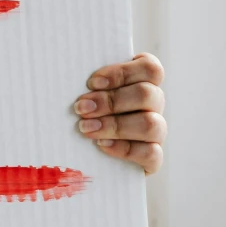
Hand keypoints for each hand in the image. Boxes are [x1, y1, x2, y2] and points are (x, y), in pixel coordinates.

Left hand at [74, 54, 164, 173]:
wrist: (85, 155)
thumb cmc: (84, 112)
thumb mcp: (86, 92)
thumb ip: (89, 83)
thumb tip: (68, 72)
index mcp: (143, 81)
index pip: (150, 68)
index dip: (123, 73)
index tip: (92, 82)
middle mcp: (154, 105)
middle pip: (148, 95)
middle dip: (110, 101)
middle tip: (82, 108)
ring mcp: (157, 132)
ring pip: (151, 124)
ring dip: (115, 125)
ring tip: (86, 128)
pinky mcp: (153, 158)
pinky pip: (151, 153)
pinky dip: (125, 149)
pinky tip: (102, 145)